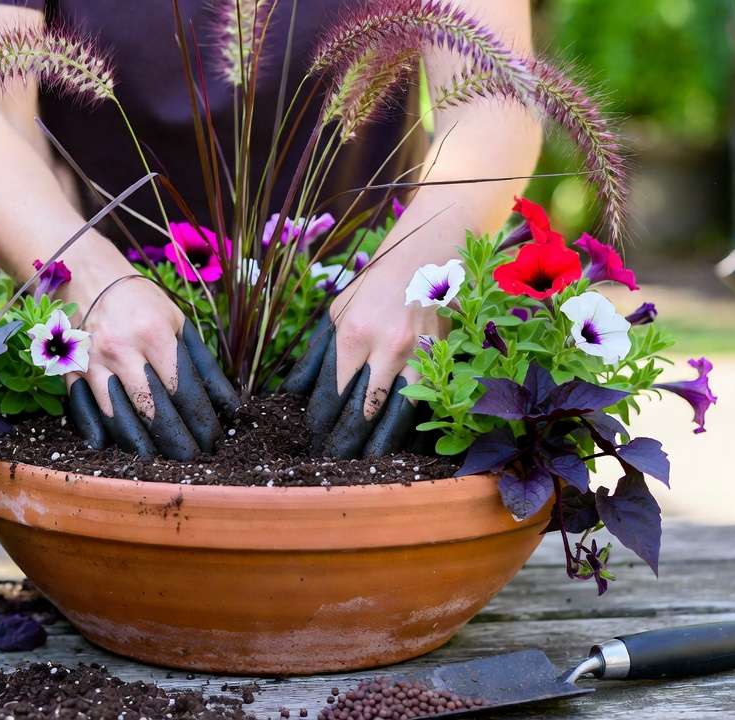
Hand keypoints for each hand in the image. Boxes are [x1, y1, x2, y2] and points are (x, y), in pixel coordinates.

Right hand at [61, 254, 237, 459]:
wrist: (87, 275)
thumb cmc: (142, 302)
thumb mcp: (178, 322)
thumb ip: (203, 365)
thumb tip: (230, 406)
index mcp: (155, 334)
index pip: (183, 390)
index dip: (201, 421)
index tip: (214, 440)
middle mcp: (122, 350)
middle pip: (152, 409)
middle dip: (176, 441)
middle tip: (193, 459)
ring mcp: (91, 361)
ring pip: (118, 416)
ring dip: (140, 445)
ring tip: (158, 461)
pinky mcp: (69, 369)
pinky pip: (83, 408)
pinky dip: (97, 431)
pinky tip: (111, 449)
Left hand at [283, 257, 447, 457]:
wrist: (425, 261)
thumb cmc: (373, 289)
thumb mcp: (337, 313)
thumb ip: (316, 355)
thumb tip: (293, 393)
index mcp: (355, 334)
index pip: (333, 393)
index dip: (321, 422)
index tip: (312, 440)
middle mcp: (387, 348)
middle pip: (363, 411)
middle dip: (345, 442)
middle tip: (332, 462)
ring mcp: (419, 357)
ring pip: (399, 415)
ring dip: (380, 446)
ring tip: (365, 466)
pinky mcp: (441, 361)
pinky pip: (428, 405)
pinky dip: (416, 432)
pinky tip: (403, 451)